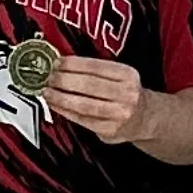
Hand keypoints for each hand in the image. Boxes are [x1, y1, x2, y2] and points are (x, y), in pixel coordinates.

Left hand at [41, 56, 162, 145]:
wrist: (145, 118)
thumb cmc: (125, 94)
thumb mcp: (119, 76)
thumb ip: (95, 71)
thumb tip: (62, 65)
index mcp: (126, 75)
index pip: (95, 66)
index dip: (72, 64)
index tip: (56, 63)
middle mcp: (126, 93)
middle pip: (88, 84)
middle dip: (63, 80)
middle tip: (48, 78)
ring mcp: (118, 113)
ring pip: (83, 104)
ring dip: (60, 97)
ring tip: (47, 92)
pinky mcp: (109, 129)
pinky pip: (82, 119)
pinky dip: (65, 111)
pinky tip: (55, 105)